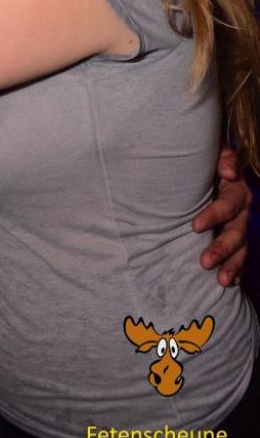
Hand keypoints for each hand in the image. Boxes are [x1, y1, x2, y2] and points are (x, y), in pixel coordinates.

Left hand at [193, 145, 251, 285]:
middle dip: (222, 248)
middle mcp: (242, 211)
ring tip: (221, 281)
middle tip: (205, 262)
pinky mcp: (236, 239)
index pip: (228, 205)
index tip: (195, 226)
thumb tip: (229, 173)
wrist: (207, 171)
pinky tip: (228, 284)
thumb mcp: (215, 153)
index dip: (214, 215)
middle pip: (236, 232)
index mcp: (237, 190)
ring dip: (232, 265)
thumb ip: (224, 158)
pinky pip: (240, 257)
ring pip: (240, 249)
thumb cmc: (207, 162)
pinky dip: (236, 271)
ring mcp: (240, 227)